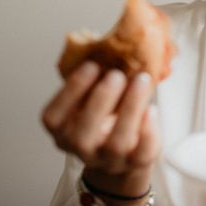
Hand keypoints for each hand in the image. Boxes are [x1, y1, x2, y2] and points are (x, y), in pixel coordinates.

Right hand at [41, 61, 159, 205]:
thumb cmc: (108, 118)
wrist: (125, 156)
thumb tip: (112, 43)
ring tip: (141, 80)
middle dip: (100, 100)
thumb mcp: (93, 101)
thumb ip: (95, 81)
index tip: (91, 65)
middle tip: (117, 74)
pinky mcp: (136, 163)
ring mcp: (109, 160)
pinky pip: (143, 151)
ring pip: (116, 143)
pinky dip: (149, 129)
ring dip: (130, 107)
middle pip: (82, 134)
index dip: (70, 91)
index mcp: (63, 132)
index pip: (53, 118)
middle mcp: (82, 150)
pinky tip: (152, 109)